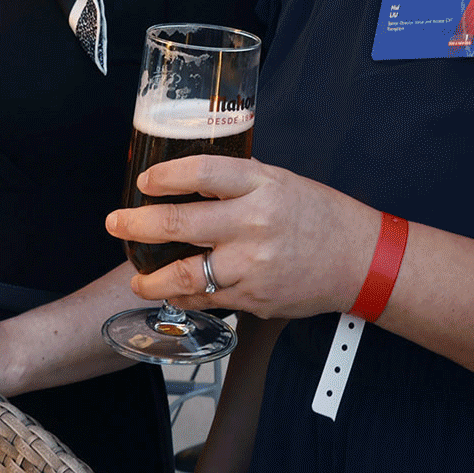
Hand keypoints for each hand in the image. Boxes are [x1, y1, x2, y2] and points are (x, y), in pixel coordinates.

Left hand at [103, 156, 377, 319]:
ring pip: (184, 273)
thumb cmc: (320, 216)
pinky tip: (170, 290)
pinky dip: (181, 296)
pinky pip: (205, 299)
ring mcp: (252, 265)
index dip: (164, 176)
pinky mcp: (253, 298)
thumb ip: (238, 180)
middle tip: (115, 222)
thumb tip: (191, 178)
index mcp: (261, 186)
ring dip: (150, 277)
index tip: (144, 182)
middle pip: (179, 223)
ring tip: (136, 276)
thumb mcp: (281, 180)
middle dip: (136, 224)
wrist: (358, 260)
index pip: (200, 173)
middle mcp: (254, 223)